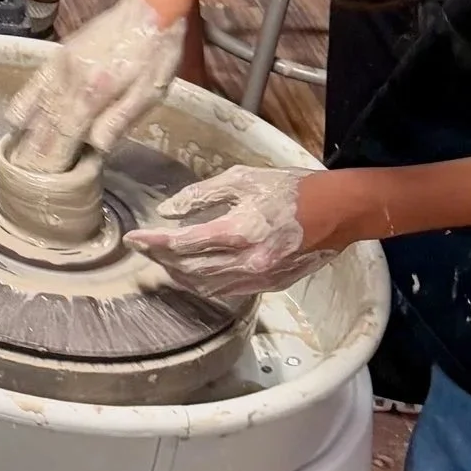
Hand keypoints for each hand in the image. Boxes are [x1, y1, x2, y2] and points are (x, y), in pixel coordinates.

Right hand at [6, 0, 186, 167]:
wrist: (148, 9)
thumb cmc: (156, 54)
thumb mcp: (150, 92)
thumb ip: (120, 119)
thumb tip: (95, 147)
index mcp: (96, 92)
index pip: (66, 133)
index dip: (54, 157)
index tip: (45, 178)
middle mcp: (71, 79)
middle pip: (46, 123)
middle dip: (36, 151)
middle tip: (28, 177)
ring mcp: (61, 66)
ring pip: (36, 106)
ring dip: (27, 133)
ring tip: (20, 158)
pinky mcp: (58, 56)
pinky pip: (33, 85)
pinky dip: (23, 104)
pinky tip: (14, 121)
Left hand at [133, 166, 329, 298]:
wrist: (338, 212)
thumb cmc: (290, 190)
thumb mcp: (242, 179)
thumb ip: (201, 195)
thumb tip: (169, 211)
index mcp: (240, 232)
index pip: (183, 244)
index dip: (153, 243)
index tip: (133, 238)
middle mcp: (248, 261)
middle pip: (189, 269)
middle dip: (160, 260)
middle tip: (143, 248)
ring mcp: (261, 278)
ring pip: (206, 286)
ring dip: (178, 275)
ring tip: (161, 260)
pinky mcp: (270, 285)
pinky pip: (227, 291)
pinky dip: (203, 283)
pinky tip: (192, 272)